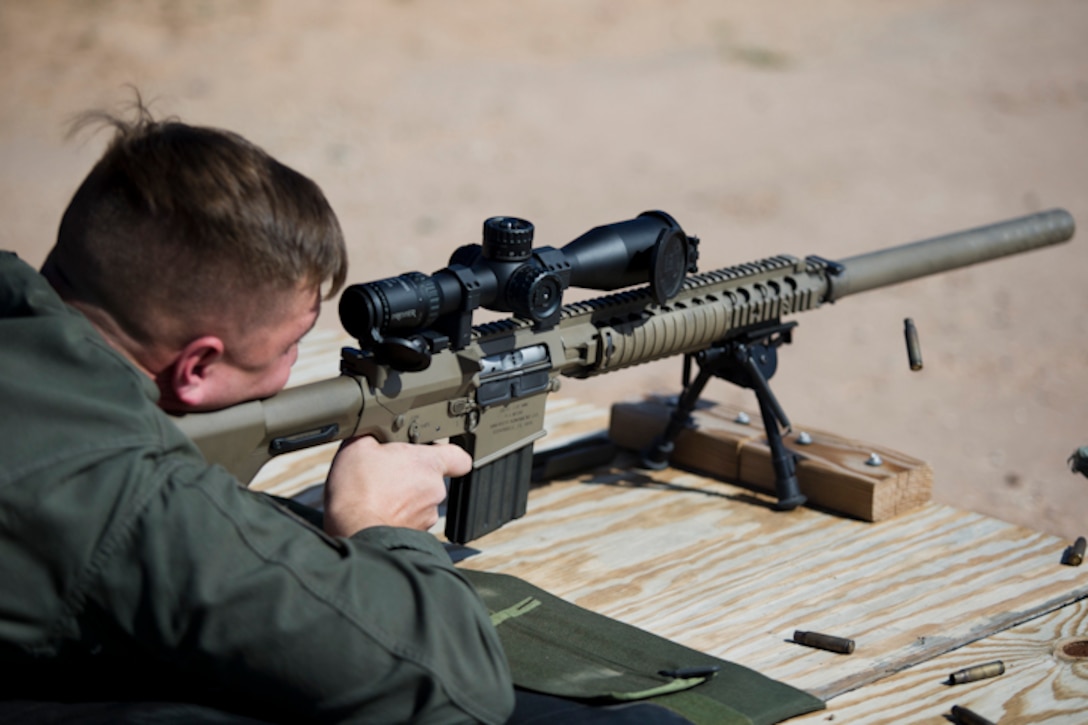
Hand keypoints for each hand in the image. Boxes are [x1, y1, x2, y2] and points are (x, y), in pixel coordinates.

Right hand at [323, 436, 471, 535]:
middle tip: (385, 472)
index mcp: (427, 463)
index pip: (459, 456)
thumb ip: (375, 436)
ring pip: (420, 501)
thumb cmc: (358, 491)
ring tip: (376, 495)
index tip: (434, 452)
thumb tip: (372, 433)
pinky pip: (409, 521)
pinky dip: (396, 516)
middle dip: (411, 475)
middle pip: (431, 478)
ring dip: (403, 498)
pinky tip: (376, 511)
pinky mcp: (416, 535)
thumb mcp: (358, 446)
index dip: (449, 454)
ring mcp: (427, 516)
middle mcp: (434, 491)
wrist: (354, 533)